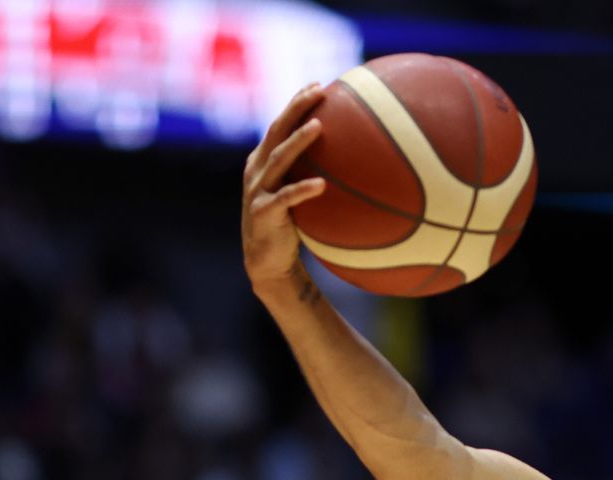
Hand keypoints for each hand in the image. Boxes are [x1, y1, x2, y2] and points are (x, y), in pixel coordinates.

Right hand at [242, 84, 328, 293]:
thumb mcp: (298, 193)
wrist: (267, 261)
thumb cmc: (289, 224)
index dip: (296, 103)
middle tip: (318, 91)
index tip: (318, 84)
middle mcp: (257, 170)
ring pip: (278, 159)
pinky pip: (286, 198)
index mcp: (263, 160)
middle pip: (276, 131)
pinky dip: (302, 190)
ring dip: (298, 141)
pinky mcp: (264, 213)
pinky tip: (322, 184)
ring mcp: (258, 190)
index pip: (280, 124)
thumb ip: (312, 172)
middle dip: (295, 108)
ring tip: (318, 126)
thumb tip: (355, 160)